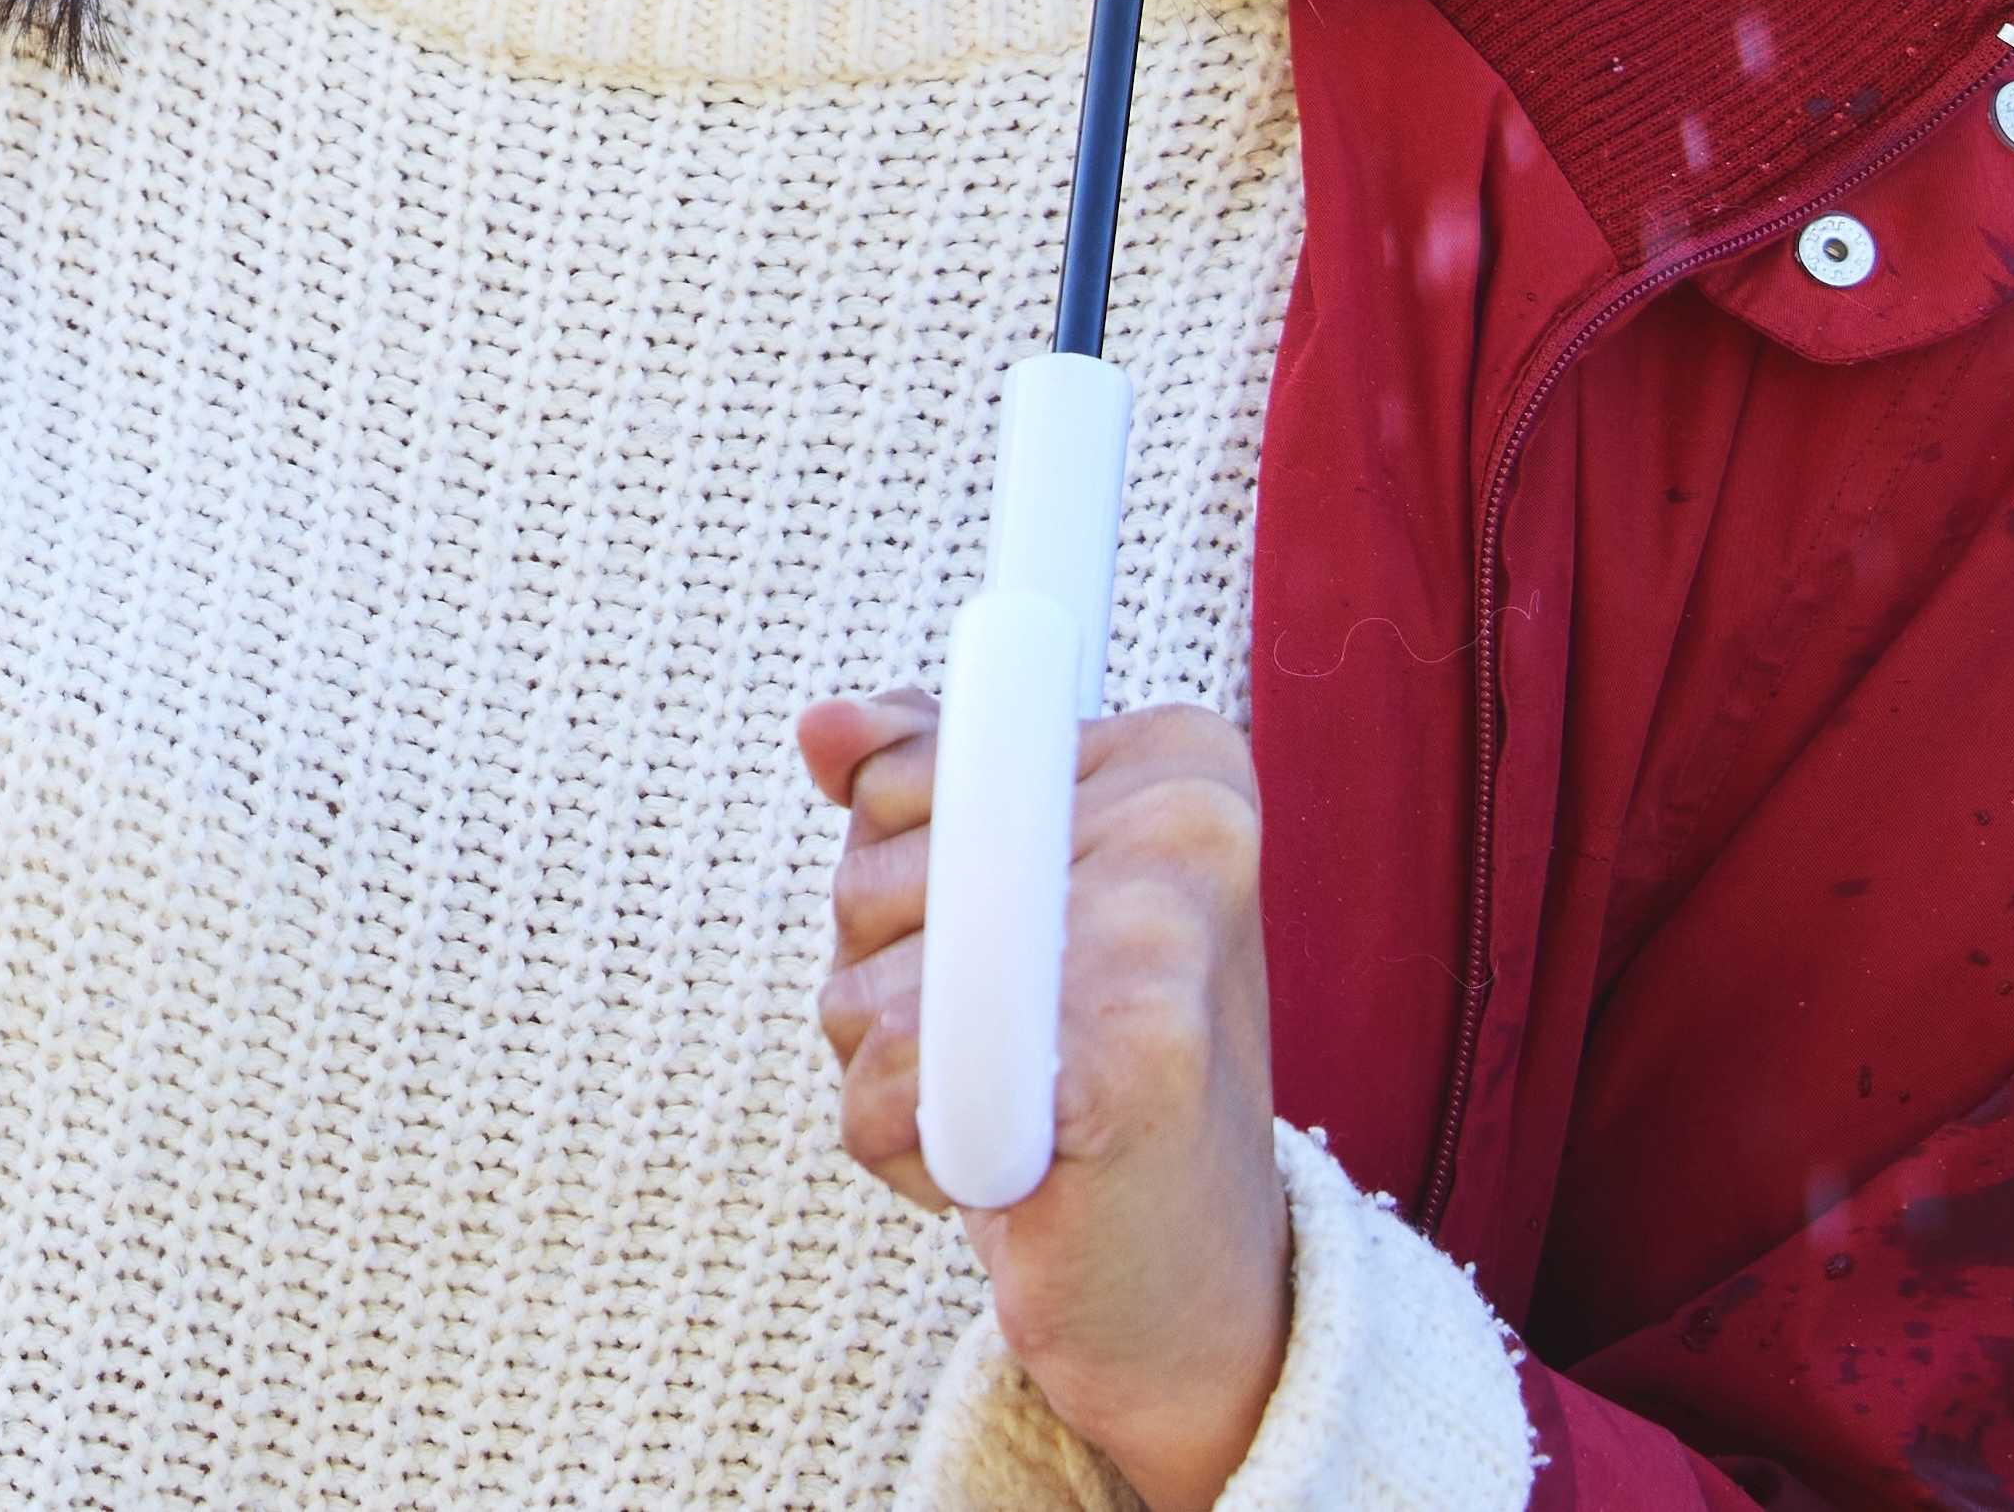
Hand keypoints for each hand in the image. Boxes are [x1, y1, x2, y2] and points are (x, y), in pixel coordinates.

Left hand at [805, 689, 1291, 1511]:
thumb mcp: (1005, 894)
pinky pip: (894, 1075)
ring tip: (1010, 1098)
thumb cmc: (1091, 1075)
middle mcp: (1184, 824)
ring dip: (890, 1065)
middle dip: (884, 968)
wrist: (1191, 1287)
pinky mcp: (1123, 1063)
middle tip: (1008, 1037)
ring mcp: (1158, 937)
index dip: (893, 859)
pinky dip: (904, 1140)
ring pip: (866, 980)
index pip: (906, 761)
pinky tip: (1002, 1161)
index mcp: (1176, 762)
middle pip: (870, 868)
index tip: (981, 928)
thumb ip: (922, 778)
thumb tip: (821, 726)